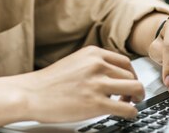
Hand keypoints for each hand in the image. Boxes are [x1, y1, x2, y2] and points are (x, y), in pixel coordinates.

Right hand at [22, 46, 144, 122]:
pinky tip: (126, 114)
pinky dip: (131, 113)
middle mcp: (97, 66)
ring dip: (136, 99)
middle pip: (132, 75)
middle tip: (129, 96)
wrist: (32, 94)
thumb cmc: (49, 82)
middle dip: (134, 87)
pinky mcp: (96, 104)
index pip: (125, 61)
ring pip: (135, 88)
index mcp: (93, 54)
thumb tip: (113, 73)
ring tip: (129, 104)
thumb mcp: (75, 62)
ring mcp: (97, 84)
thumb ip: (93, 64)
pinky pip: (127, 108)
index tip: (129, 82)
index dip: (131, 74)